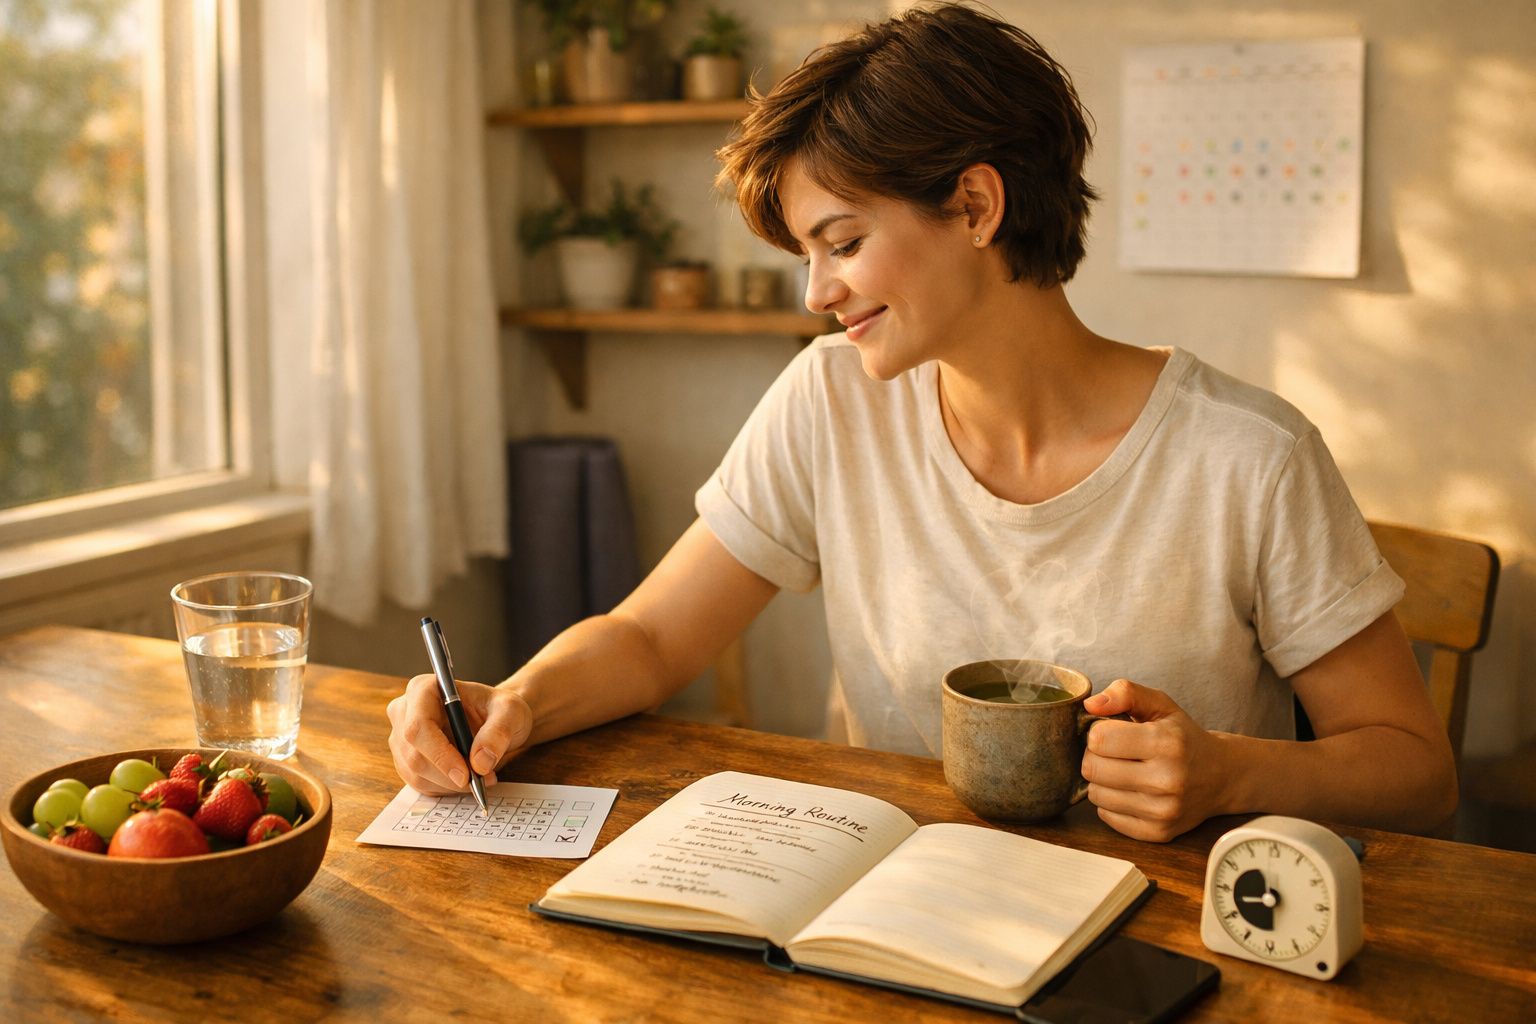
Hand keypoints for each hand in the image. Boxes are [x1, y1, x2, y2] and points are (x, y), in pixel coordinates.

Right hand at [386, 675, 532, 794]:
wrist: (495, 719)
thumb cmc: (499, 709)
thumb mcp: (510, 712)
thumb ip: (498, 732)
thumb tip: (480, 763)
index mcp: (423, 689)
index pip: (418, 727)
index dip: (439, 754)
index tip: (465, 774)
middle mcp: (404, 712)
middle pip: (414, 755)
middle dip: (449, 775)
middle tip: (483, 778)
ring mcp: (401, 738)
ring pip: (416, 774)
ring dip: (451, 784)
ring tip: (482, 775)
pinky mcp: (406, 760)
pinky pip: (420, 784)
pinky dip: (447, 788)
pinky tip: (467, 778)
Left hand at [1081, 679, 1229, 842]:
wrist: (1222, 776)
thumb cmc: (1184, 737)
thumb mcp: (1161, 705)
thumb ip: (1125, 693)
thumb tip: (1089, 704)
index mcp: (1166, 743)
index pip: (1098, 739)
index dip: (1097, 732)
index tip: (1112, 732)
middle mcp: (1167, 780)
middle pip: (1092, 768)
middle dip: (1095, 756)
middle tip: (1113, 752)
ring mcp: (1163, 810)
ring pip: (1095, 794)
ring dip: (1102, 781)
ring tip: (1123, 770)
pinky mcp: (1157, 832)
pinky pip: (1106, 816)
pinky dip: (1111, 802)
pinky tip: (1130, 791)